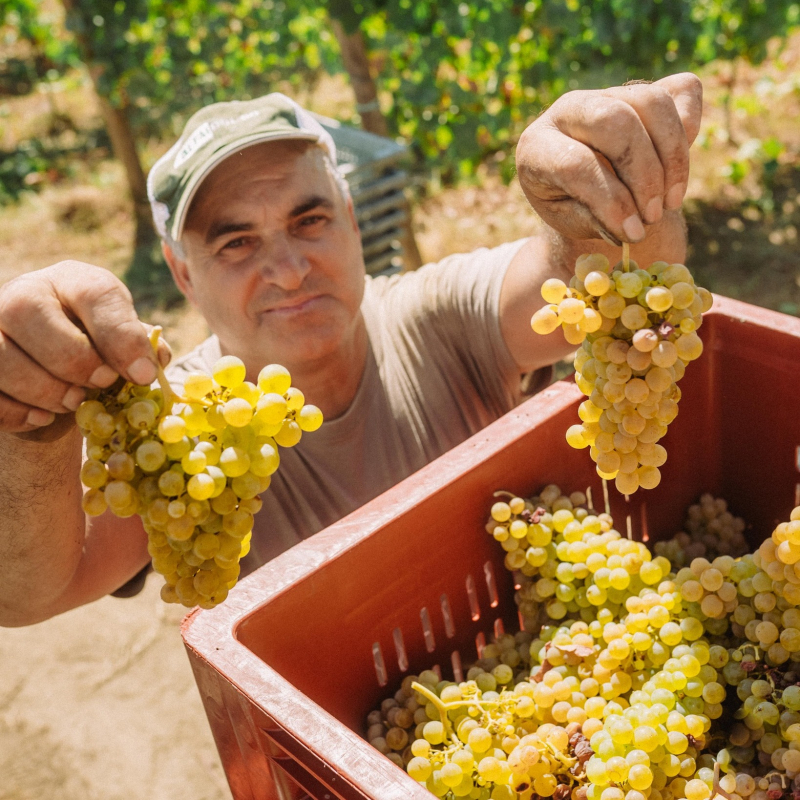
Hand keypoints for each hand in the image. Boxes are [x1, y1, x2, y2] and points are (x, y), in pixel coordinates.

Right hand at [0, 261, 168, 434]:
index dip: (121, 336)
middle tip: (99, 385)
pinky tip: (42, 418)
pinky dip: (16, 412)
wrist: (57, 374)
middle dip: (71, 359)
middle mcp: (25, 293)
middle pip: (26, 312)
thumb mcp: (124, 345)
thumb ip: (141, 349)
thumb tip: (153, 361)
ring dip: (42, 388)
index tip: (142, 374)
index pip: (94, 293)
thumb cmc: (100, 354)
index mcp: (75, 281)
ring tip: (72, 403)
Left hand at [515, 72, 702, 244]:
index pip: (575, 163)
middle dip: (644, 173)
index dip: (610, 200)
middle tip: (653, 215)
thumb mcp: (570, 220)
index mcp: (537, 145)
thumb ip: (595, 220)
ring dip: (672, 157)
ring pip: (652, 103)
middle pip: (616, 122)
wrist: (583, 186)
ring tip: (670, 202)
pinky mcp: (642, 89)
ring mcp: (607, 92)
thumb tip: (630, 226)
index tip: (633, 233)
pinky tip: (677, 172)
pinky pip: (681, 92)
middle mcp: (568, 109)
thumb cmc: (573, 206)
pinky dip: (690, 129)